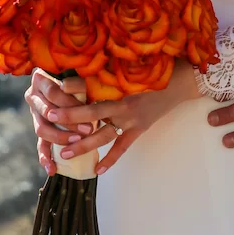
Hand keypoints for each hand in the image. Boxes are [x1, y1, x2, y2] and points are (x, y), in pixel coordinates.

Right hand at [25, 70, 93, 174]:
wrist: (71, 84)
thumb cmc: (78, 78)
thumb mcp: (79, 77)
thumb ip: (79, 82)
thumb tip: (85, 86)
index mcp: (40, 80)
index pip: (54, 93)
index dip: (70, 103)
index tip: (86, 110)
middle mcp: (33, 96)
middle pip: (49, 112)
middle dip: (69, 122)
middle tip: (89, 129)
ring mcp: (35, 114)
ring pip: (42, 129)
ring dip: (60, 137)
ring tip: (76, 142)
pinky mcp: (40, 129)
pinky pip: (40, 145)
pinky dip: (45, 158)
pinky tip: (52, 169)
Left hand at [35, 61, 200, 174]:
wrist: (182, 80)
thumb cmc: (155, 67)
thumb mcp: (132, 63)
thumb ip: (109, 67)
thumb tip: (83, 65)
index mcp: (120, 82)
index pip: (91, 84)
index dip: (72, 86)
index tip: (53, 88)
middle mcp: (123, 101)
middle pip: (92, 111)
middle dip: (70, 116)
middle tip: (51, 119)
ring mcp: (132, 118)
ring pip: (103, 134)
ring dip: (83, 144)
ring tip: (63, 153)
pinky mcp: (140, 128)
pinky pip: (122, 146)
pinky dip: (111, 159)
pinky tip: (97, 171)